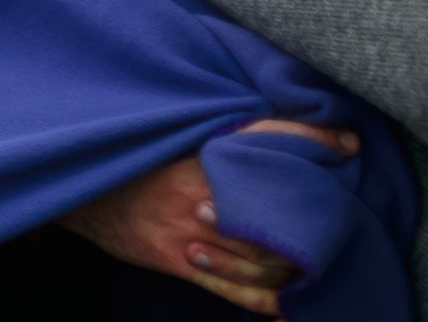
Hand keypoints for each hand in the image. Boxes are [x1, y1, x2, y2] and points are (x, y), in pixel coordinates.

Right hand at [60, 122, 355, 314]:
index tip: (349, 139)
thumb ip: (211, 134)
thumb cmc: (127, 160)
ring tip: (327, 255)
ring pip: (263, 256)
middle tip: (349, 207)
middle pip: (274, 209)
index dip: (309, 138)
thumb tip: (265, 124)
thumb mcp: (165, 134)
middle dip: (316, 212)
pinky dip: (269, 301)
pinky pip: (235, 290)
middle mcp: (198, 195)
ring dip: (299, 259)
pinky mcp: (180, 262)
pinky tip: (294, 304)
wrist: (77, 190)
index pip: (264, 140)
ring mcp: (191, 234)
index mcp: (196, 154)